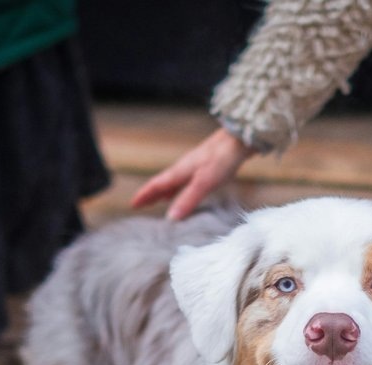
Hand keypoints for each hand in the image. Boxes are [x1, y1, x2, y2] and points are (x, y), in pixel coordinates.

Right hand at [130, 127, 256, 220]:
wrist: (239, 140)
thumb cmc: (222, 159)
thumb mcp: (204, 183)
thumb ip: (188, 200)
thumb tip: (170, 218)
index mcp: (180, 171)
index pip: (156, 185)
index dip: (145, 195)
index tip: (133, 204)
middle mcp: (184, 168)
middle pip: (163, 182)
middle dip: (151, 194)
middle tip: (141, 204)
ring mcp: (195, 166)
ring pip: (175, 181)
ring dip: (165, 191)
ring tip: (160, 201)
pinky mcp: (206, 165)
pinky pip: (187, 179)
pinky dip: (180, 187)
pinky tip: (186, 190)